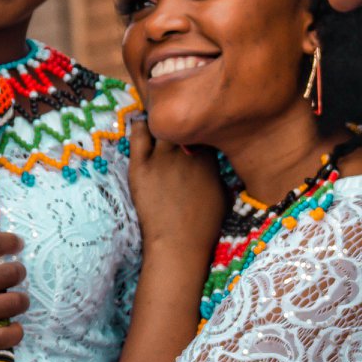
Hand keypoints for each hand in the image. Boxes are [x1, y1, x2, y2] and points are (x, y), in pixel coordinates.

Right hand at [0, 233, 28, 361]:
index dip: (11, 242)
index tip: (18, 245)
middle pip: (10, 272)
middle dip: (18, 272)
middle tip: (16, 275)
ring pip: (14, 302)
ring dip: (20, 301)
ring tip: (17, 302)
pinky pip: (6, 336)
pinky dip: (15, 331)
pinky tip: (13, 328)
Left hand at [124, 116, 224, 255]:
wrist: (178, 243)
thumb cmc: (204, 224)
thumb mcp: (223, 193)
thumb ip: (217, 170)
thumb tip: (212, 158)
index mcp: (209, 158)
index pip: (203, 127)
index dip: (198, 126)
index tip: (193, 128)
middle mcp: (187, 152)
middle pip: (182, 121)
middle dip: (180, 117)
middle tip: (176, 119)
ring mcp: (162, 158)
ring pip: (160, 122)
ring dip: (159, 118)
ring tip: (158, 121)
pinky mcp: (140, 165)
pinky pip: (138, 134)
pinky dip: (141, 126)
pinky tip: (142, 126)